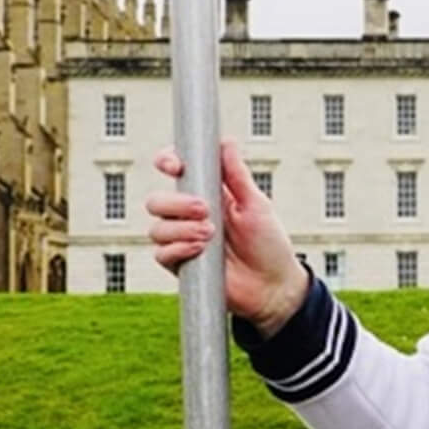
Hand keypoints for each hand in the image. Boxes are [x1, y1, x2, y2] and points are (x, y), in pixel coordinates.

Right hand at [145, 137, 309, 331]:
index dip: (167, 162)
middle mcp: (190, 215)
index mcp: (208, 193)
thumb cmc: (268, 244)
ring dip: (181, 229)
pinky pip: (161, 253)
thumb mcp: (257, 205)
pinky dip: (178, 249)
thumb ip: (238, 176)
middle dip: (176, 203)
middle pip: (156, 200)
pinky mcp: (180, 264)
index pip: (176, 171)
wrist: (272, 286)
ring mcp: (182, 240)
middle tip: (206, 210)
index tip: (175, 165)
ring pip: (157, 227)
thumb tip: (227, 142)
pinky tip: (200, 250)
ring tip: (210, 235)